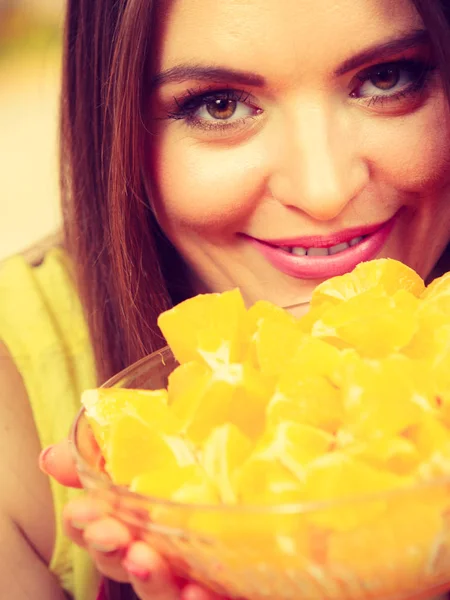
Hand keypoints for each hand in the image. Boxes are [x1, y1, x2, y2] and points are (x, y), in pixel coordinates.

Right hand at [40, 441, 227, 599]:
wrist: (274, 479)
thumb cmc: (208, 467)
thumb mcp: (164, 443)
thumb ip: (109, 452)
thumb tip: (50, 457)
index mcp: (139, 513)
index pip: (96, 527)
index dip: (83, 523)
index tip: (82, 511)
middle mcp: (160, 546)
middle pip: (121, 560)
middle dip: (110, 549)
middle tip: (111, 532)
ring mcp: (192, 569)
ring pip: (159, 588)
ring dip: (149, 578)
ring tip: (146, 558)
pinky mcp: (228, 584)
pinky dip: (197, 599)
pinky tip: (198, 591)